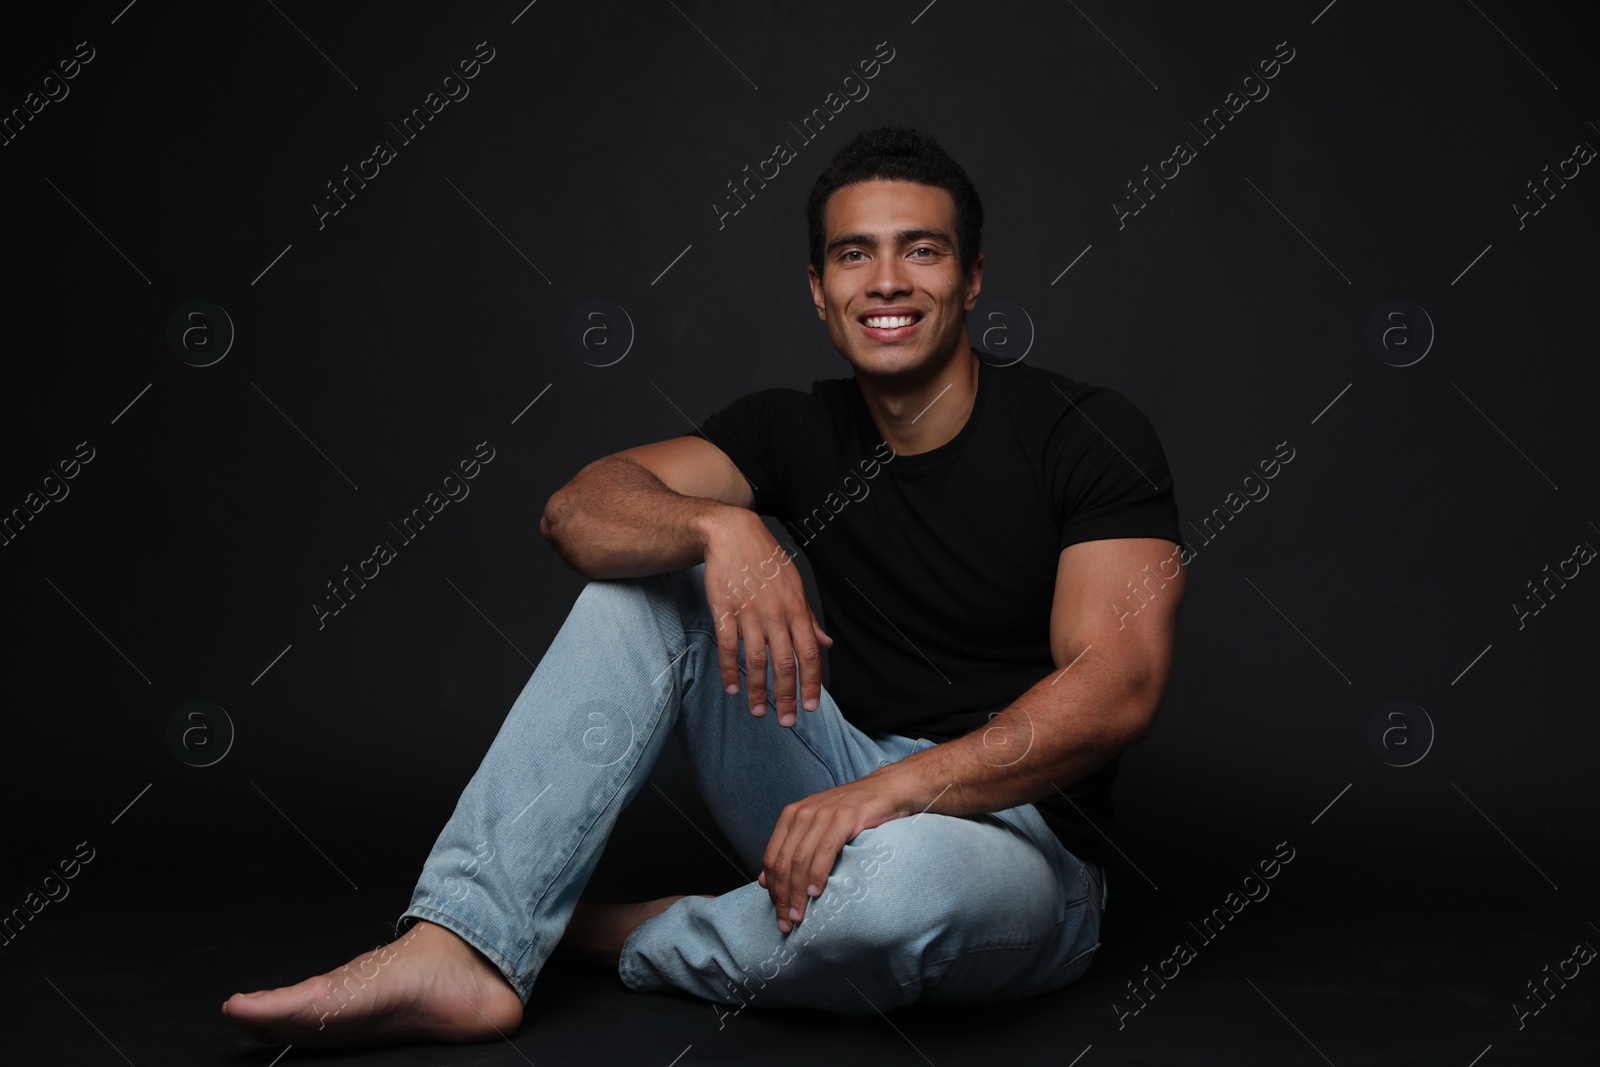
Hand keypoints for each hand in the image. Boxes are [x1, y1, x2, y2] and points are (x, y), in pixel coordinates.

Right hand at [702, 509, 831, 725]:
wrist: (733, 534)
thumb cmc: (767, 561)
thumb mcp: (795, 585)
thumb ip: (809, 619)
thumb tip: (827, 643)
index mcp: (796, 609)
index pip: (809, 653)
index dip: (811, 683)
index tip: (810, 707)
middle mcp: (776, 614)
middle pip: (785, 663)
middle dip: (786, 696)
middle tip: (786, 721)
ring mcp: (749, 613)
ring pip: (756, 660)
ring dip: (758, 690)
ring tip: (758, 711)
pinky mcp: (725, 611)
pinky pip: (729, 646)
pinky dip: (730, 670)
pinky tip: (732, 688)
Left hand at [756, 774, 907, 932]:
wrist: (886, 790)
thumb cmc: (851, 814)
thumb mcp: (816, 829)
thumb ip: (791, 852)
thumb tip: (763, 881)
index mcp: (791, 816)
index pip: (771, 858)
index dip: (773, 890)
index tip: (779, 913)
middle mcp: (802, 813)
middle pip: (783, 862)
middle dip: (783, 896)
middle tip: (787, 921)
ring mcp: (823, 814)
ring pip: (800, 859)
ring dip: (798, 891)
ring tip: (800, 914)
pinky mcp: (845, 817)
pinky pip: (825, 850)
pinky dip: (818, 873)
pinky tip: (817, 891)